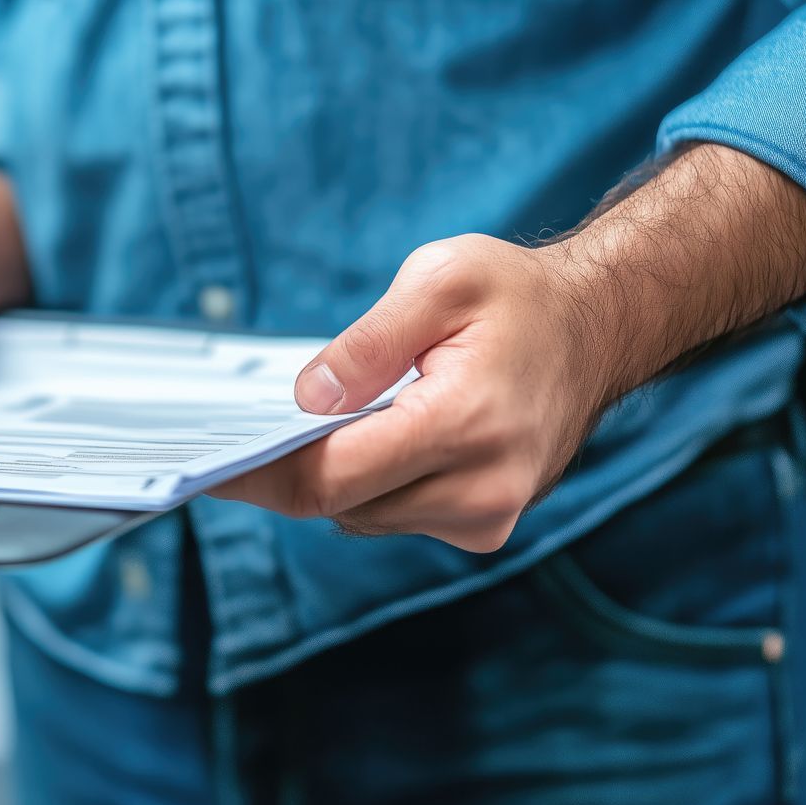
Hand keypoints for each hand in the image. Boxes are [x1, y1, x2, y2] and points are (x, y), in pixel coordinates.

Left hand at [213, 235, 607, 552]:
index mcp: (466, 423)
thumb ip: (367, 342)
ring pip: (364, 516)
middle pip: (341, 503)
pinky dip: (371, 483)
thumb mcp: (440, 278)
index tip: (207, 466)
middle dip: (289, 470)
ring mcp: (489, 515)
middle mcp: (483, 488)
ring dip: (336, 474)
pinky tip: (377, 435)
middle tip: (241, 433)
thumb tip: (306, 400)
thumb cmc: (517, 296)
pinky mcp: (487, 525)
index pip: (334, 475)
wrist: (598, 328)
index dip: (261, 474)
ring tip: (331, 417)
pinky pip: (396, 516)